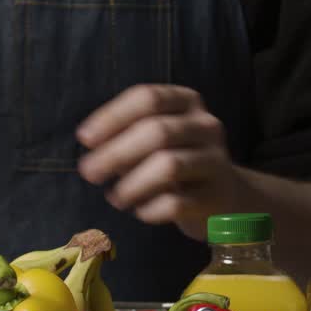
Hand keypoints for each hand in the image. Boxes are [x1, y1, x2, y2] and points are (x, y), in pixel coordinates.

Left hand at [77, 84, 243, 239]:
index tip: (84, 138)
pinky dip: (151, 209)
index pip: (148, 98)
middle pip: (157, 131)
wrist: (226, 198)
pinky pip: (177, 203)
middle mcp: (206, 126)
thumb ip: (126, 139)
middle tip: (89, 173)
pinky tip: (141, 212)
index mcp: (187, 102)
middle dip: (116, 153)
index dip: (112, 116)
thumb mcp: (155, 141)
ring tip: (115, 198)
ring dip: (132, 184)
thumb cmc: (178, 163)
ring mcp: (216, 160)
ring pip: (169, 166)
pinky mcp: (217, 196)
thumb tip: (92, 152)